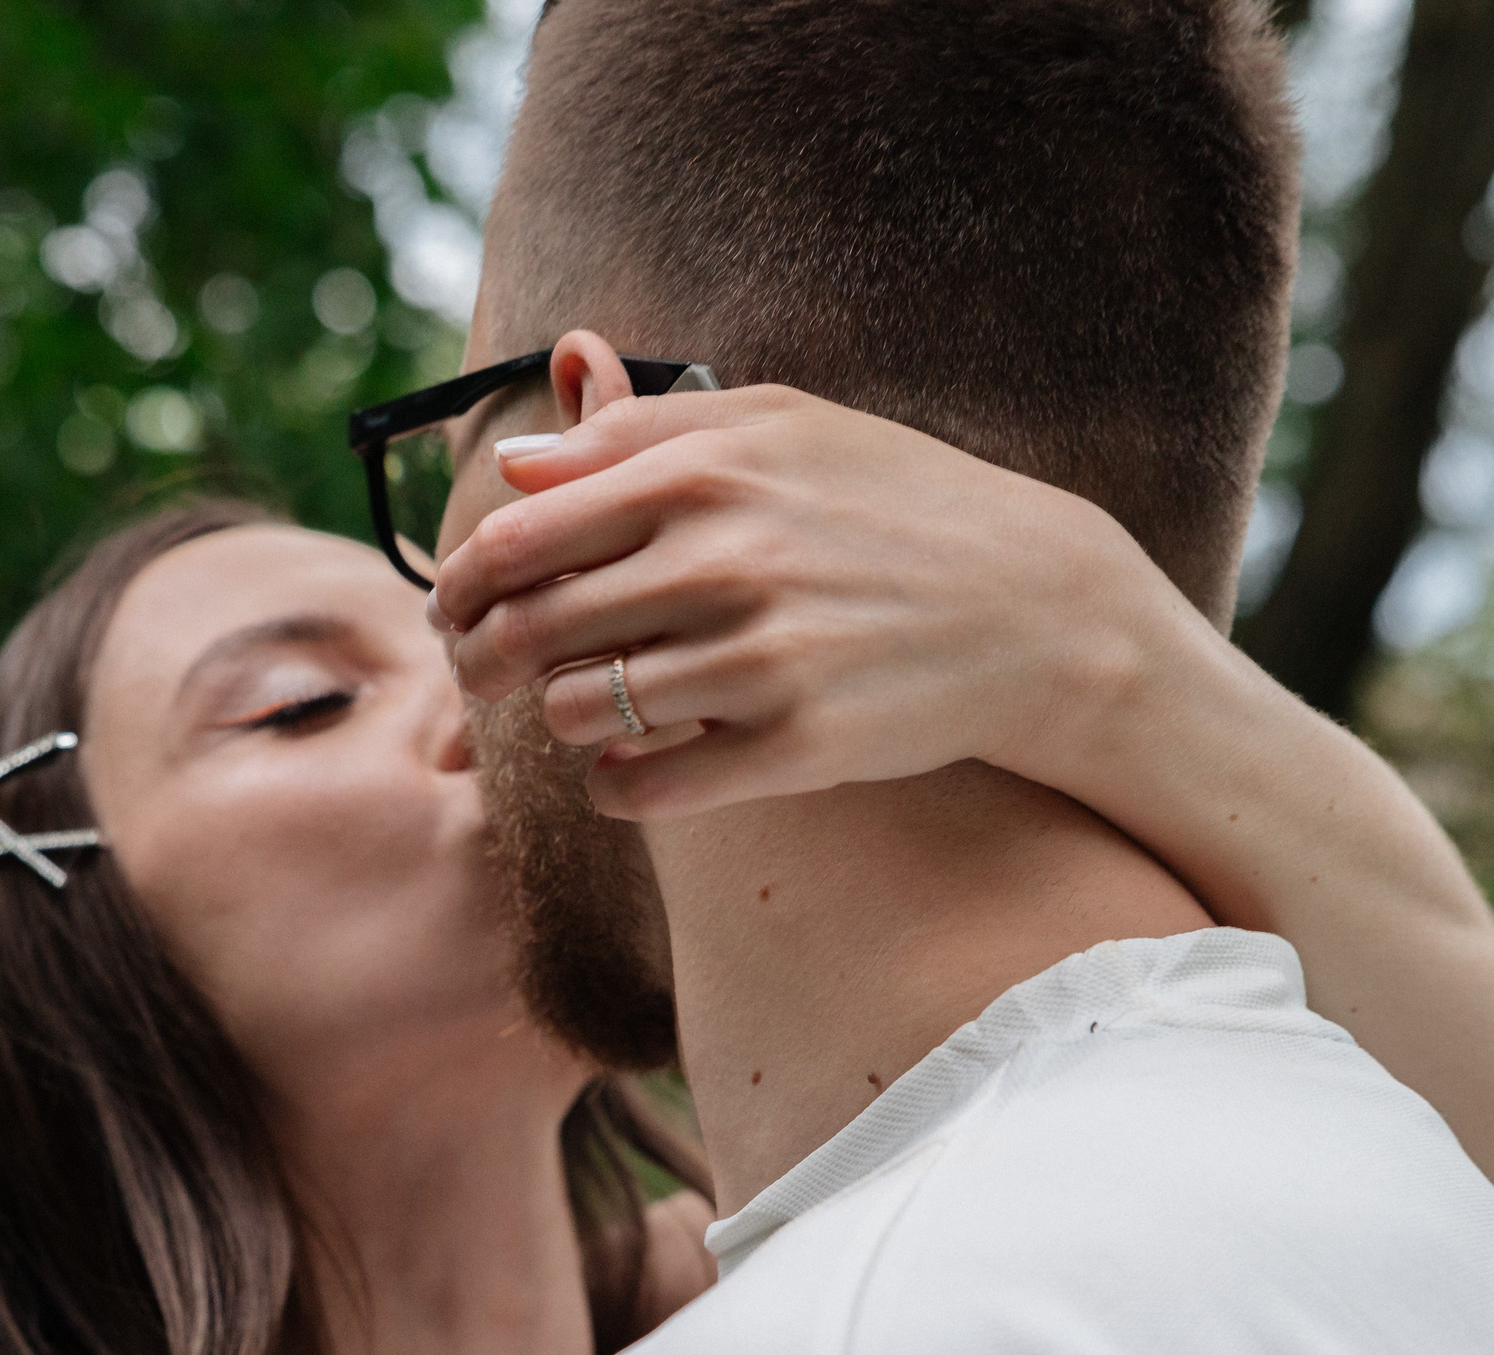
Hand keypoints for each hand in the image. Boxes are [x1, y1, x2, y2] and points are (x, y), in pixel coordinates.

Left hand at [428, 385, 1209, 819]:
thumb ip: (641, 431)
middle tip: (485, 671)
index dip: (461, 580)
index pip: (517, 534)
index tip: (455, 605)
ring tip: (589, 703)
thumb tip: (520, 458)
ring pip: (574, 709)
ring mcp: (763, 657)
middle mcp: (727, 559)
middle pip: (528, 627)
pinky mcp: (798, 745)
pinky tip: (628, 764)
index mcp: (706, 470)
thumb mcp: (780, 428)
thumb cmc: (893, 504)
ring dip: (561, 715)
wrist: (1037, 606)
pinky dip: (612, 783)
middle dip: (483, 658)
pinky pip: (639, 787)